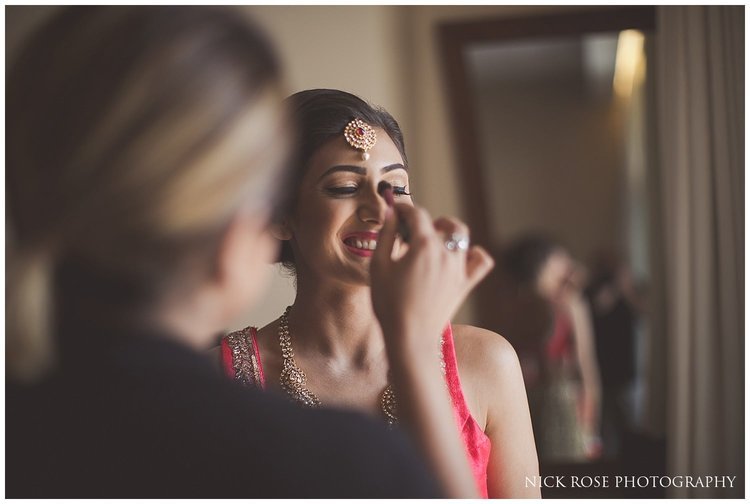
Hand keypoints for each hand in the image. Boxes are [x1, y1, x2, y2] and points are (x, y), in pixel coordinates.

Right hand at [370, 203, 493, 356]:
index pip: (417, 214)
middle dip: (423, 221)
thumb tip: (391, 213)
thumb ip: (385, 235)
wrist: (410, 338)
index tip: (395, 211)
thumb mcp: (378, 266)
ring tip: (433, 239)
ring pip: (461, 235)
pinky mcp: (466, 283)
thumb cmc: (389, 303)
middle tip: (407, 233)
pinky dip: (473, 253)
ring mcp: (459, 268)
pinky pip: (481, 260)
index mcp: (423, 246)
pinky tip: (458, 256)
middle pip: (439, 224)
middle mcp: (446, 253)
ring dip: (448, 230)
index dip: (404, 209)